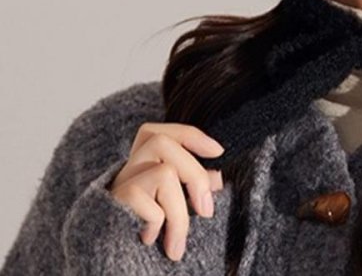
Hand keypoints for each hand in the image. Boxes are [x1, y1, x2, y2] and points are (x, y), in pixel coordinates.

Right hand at [108, 122, 224, 261]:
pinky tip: (149, 239)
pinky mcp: (113, 204)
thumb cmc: (143, 235)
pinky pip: (150, 205)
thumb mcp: (173, 207)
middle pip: (162, 142)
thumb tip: (217, 178)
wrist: (110, 264)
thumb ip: (192, 188)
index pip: (160, 132)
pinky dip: (158, 223)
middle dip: (194, 173)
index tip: (218, 151)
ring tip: (177, 245)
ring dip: (180, 213)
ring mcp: (118, 184)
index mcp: (140, 164)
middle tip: (207, 210)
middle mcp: (126, 169)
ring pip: (164, 173)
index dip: (190, 135)